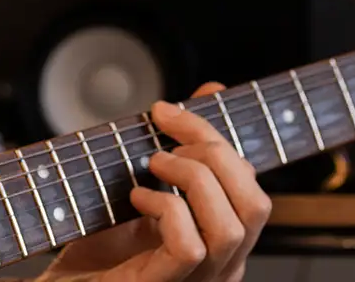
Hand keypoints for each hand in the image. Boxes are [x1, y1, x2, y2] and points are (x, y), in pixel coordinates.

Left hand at [42, 83, 272, 281]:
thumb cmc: (98, 249)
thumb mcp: (145, 186)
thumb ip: (181, 146)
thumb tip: (213, 90)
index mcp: (221, 241)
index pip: (250, 186)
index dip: (220, 138)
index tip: (172, 112)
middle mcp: (219, 266)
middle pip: (256, 205)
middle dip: (215, 153)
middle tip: (165, 139)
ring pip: (232, 227)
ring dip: (194, 179)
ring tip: (154, 164)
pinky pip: (190, 248)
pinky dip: (167, 210)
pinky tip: (138, 199)